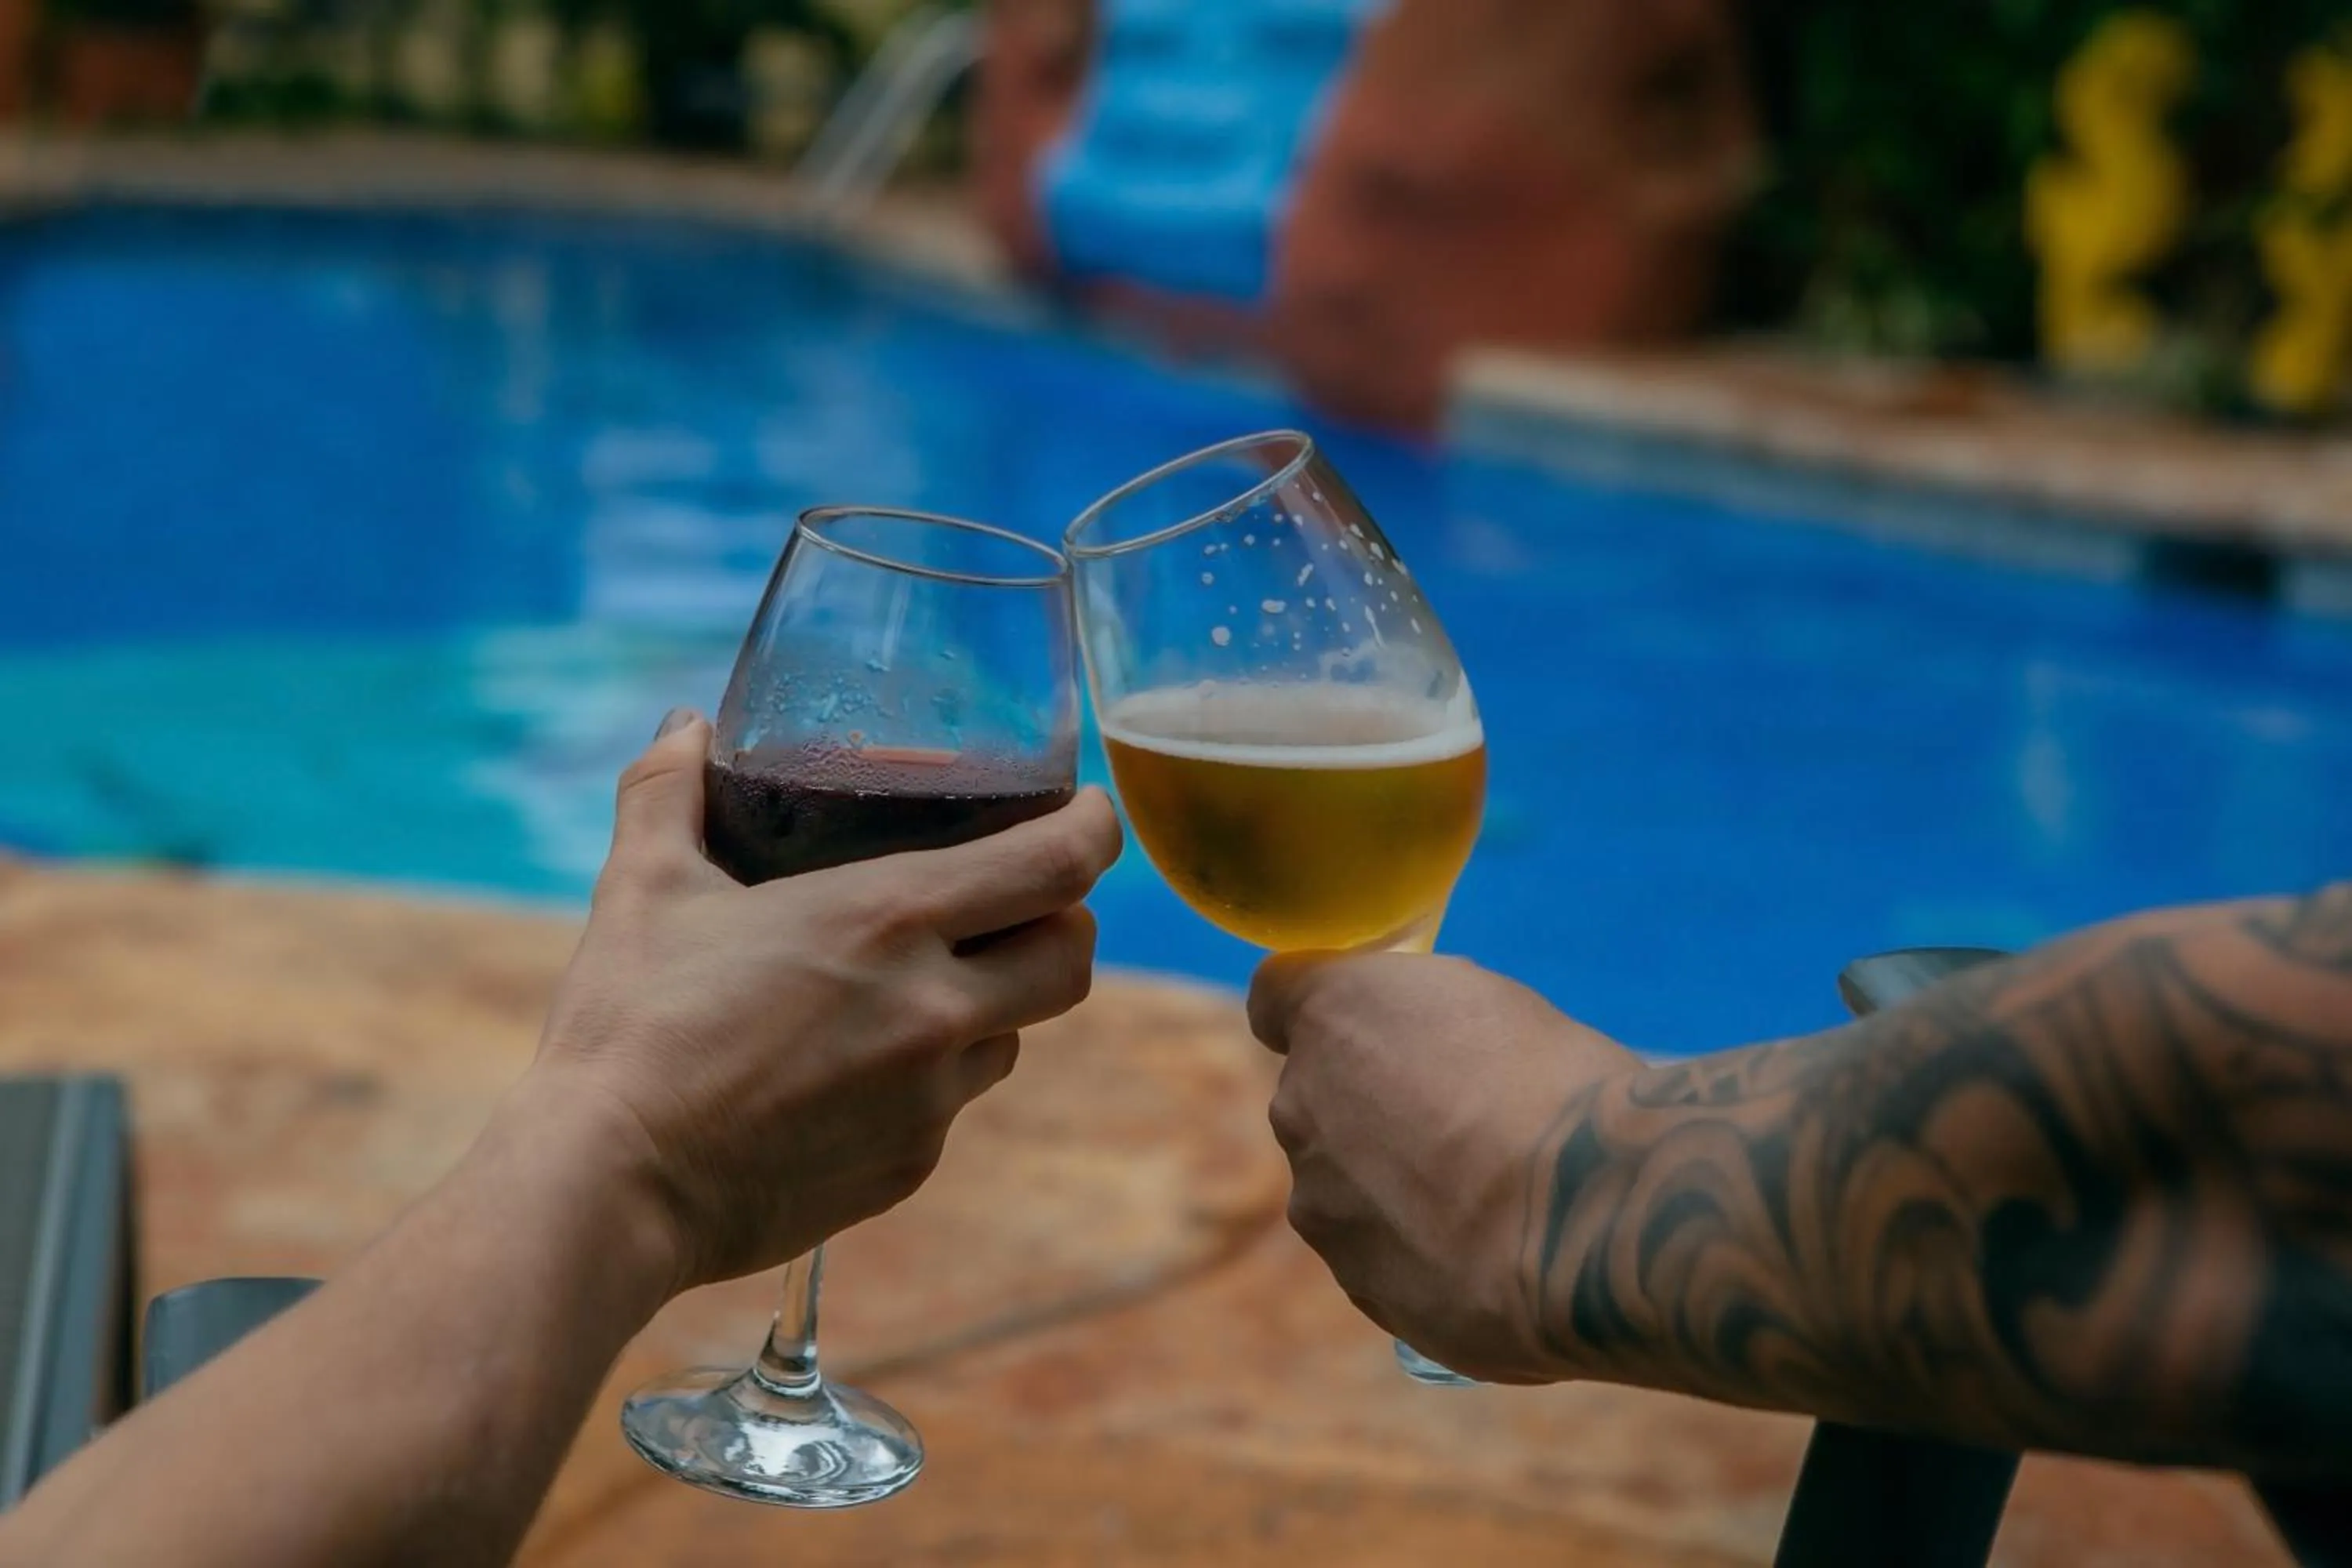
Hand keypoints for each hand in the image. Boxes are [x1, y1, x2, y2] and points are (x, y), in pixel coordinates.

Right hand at [519, 710, 1122, 1295]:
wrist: (608, 1186)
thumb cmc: (628, 1027)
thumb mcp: (642, 887)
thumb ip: (668, 790)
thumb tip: (684, 724)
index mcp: (889, 919)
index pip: (1059, 864)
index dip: (1094, 829)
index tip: (1088, 813)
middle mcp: (935, 1010)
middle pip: (1073, 957)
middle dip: (1062, 921)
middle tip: (1019, 901)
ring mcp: (928, 1100)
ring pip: (1012, 1035)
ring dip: (990, 1004)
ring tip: (917, 985)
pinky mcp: (906, 1169)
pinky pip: (948, 1109)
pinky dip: (924, 1080)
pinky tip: (852, 1070)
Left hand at [1248, 953, 1639, 1382]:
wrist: (1582, 1218)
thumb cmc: (1553, 1085)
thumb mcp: (1492, 1003)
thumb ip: (1425, 1019)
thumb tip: (1423, 1047)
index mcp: (1332, 1018)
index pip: (1278, 999)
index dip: (1330, 1017)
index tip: (1371, 1032)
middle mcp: (1301, 1109)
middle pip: (1318, 1102)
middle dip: (1372, 1111)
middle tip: (1463, 1126)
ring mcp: (1321, 1207)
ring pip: (1345, 1189)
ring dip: (1395, 1191)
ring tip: (1490, 1204)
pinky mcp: (1359, 1286)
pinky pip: (1382, 1259)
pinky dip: (1423, 1255)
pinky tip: (1493, 1257)